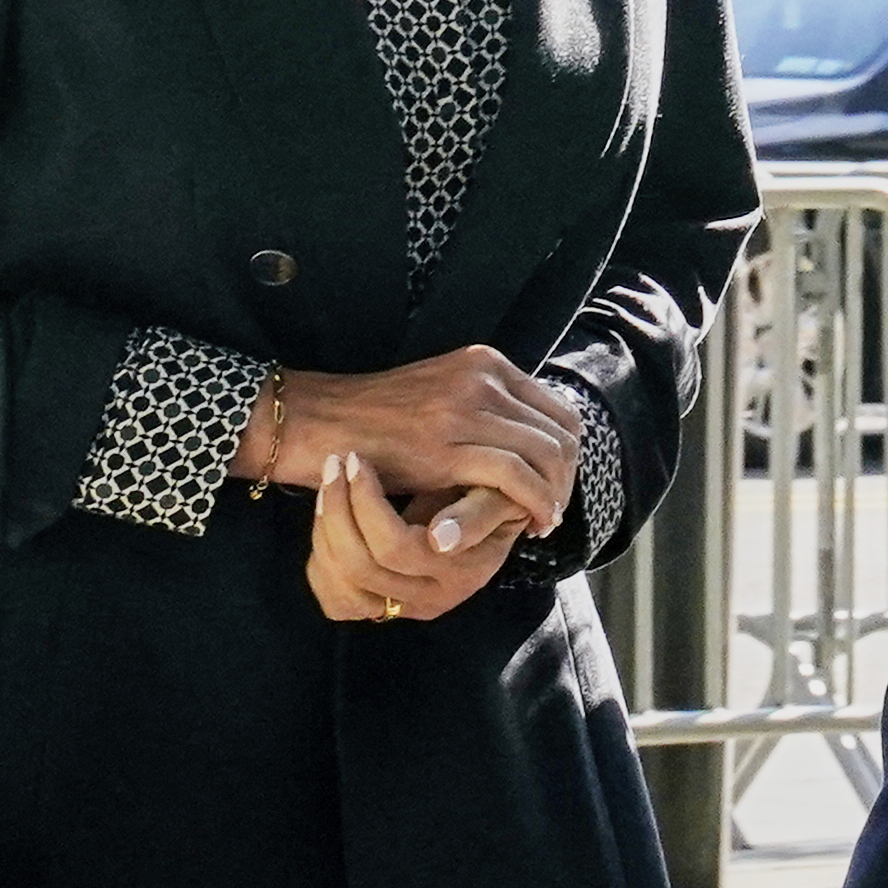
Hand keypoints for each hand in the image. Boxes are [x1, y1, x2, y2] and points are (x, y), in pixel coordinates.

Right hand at [251, 347, 578, 538]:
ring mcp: (467, 407)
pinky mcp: (450, 445)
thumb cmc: (377, 420)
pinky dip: (533, 504)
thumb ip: (483, 410)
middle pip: (560, 432)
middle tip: (553, 511)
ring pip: (546, 455)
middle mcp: (484, 377)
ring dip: (553, 495)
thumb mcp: (440, 398)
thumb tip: (526, 444)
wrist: (320, 422)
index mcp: (486, 362)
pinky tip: (528, 525)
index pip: (557, 408)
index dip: (567, 453)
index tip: (556, 485)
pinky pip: (516, 477)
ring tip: (541, 522)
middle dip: (566, 478)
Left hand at [305, 451, 527, 623]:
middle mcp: (430, 599)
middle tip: (334, 464)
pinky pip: (335, 600)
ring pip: (342, 584)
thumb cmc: (494, 496)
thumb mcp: (501, 496)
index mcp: (460, 573)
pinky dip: (321, 561)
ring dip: (324, 530)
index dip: (366, 503)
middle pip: (361, 566)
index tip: (355, 460)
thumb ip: (479, 513)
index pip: (396, 547)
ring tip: (329, 485)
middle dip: (336, 510)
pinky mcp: (381, 609)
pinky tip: (328, 522)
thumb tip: (440, 539)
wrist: (488, 520)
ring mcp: (403, 608)